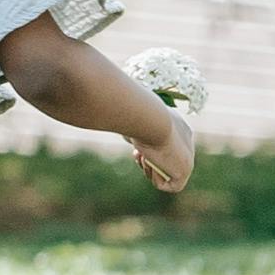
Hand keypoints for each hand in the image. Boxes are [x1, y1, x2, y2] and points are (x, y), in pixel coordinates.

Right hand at [125, 47, 204, 198]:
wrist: (149, 117)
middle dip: (149, 161)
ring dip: (151, 169)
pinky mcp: (184, 172)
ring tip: (143, 157)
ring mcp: (187, 158)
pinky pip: (170, 186)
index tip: (135, 146)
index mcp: (177, 126)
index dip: (148, 149)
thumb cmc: (134, 108)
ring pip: (166, 174)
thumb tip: (86, 88)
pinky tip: (149, 163)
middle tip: (137, 153)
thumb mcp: (122, 103)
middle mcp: (186, 141)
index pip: (164, 145)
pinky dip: (155, 178)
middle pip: (165, 161)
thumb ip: (116, 104)